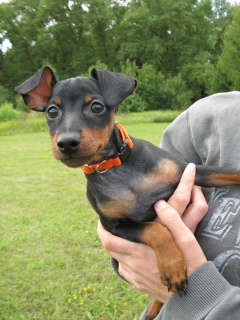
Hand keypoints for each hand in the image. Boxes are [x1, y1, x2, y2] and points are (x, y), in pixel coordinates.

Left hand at [97, 163, 207, 301]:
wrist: (197, 300)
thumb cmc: (193, 269)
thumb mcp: (187, 241)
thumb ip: (173, 221)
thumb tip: (159, 203)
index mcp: (141, 253)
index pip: (109, 240)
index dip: (102, 228)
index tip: (105, 217)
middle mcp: (134, 266)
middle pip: (109, 248)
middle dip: (106, 234)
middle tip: (111, 222)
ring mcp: (136, 277)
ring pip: (116, 258)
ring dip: (116, 245)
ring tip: (123, 234)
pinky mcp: (140, 285)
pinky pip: (124, 269)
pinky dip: (123, 258)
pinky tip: (133, 251)